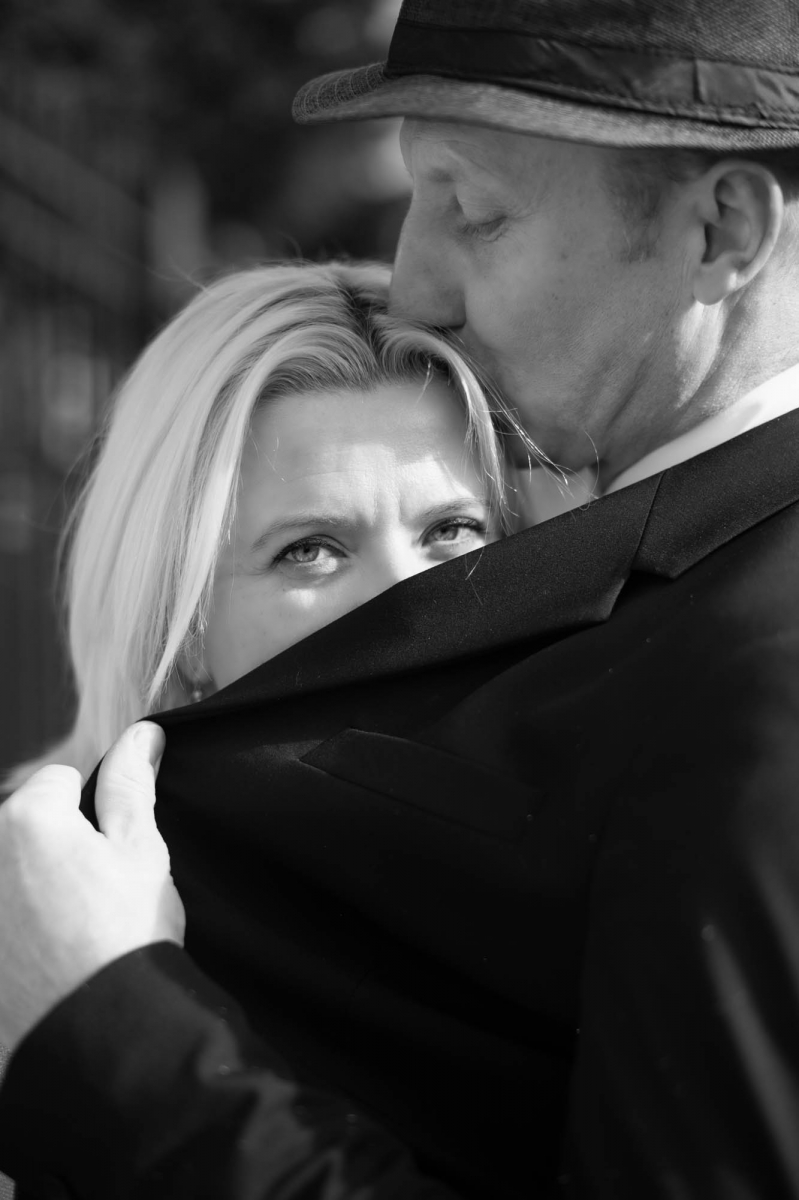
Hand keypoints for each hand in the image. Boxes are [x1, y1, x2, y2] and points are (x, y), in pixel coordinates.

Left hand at [0, 722, 184, 1050]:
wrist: (96, 1040)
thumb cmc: (123, 944)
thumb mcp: (141, 854)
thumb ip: (133, 786)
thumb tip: (142, 736)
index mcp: (26, 817)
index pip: (58, 784)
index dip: (91, 818)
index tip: (104, 860)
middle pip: (20, 828)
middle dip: (48, 852)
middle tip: (85, 903)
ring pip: (6, 874)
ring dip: (23, 891)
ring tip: (60, 938)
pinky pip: (1, 920)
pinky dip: (11, 932)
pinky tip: (33, 959)